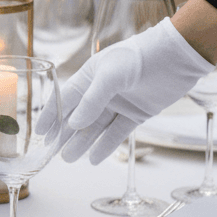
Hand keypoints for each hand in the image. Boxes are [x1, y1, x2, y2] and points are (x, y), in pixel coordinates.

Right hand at [38, 18, 213, 163]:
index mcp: (89, 77)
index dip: (52, 115)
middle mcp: (101, 92)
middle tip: (53, 152)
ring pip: (96, 127)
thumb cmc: (138, 57)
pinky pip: (117, 133)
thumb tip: (74, 124)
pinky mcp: (136, 114)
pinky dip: (106, 145)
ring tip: (69, 158)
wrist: (175, 57)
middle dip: (65, 134)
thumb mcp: (110, 75)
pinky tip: (94, 158)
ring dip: (83, 142)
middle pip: (79, 117)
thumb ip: (92, 101)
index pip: (65, 99)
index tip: (40, 131)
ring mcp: (118, 104)